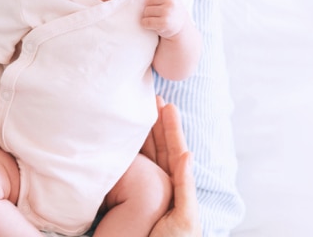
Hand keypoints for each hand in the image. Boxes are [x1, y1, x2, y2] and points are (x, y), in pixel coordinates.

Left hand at [142, 0, 188, 38]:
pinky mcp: (164, 23)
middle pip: (148, 0)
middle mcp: (171, 1)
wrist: (181, 27)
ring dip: (147, 16)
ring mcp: (168, 12)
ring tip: (155, 18)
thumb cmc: (170, 10)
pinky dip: (146, 24)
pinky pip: (146, 21)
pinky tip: (152, 25)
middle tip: (156, 12)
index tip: (156, 1)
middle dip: (149, 7)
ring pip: (146, 11)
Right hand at [142, 97, 201, 235]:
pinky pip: (132, 170)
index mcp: (177, 185)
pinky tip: (126, 139)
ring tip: (137, 110)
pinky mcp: (132, 197)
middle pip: (158, 146)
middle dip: (154, 123)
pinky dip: (131, 153)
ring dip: (143, 132)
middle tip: (148, 98)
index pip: (174, 149)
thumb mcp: (185, 215)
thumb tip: (186, 152)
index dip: (170, 126)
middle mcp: (163, 184)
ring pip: (146, 155)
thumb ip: (185, 184)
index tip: (165, 104)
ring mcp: (148, 189)